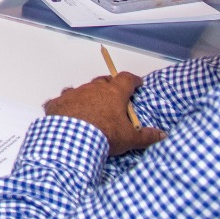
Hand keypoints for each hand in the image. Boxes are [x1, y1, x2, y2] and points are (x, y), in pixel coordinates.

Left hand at [44, 73, 166, 155]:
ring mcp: (72, 94)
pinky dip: (65, 105)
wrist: (73, 139)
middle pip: (102, 81)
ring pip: (81, 89)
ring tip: (90, 105)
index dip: (133, 80)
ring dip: (87, 95)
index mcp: (113, 93)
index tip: (137, 82)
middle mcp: (92, 89)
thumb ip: (147, 136)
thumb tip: (163, 135)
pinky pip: (61, 101)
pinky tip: (66, 113)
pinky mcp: (57, 103)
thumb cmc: (105, 135)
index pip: (126, 79)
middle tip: (114, 93)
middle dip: (109, 85)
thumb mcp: (130, 138)